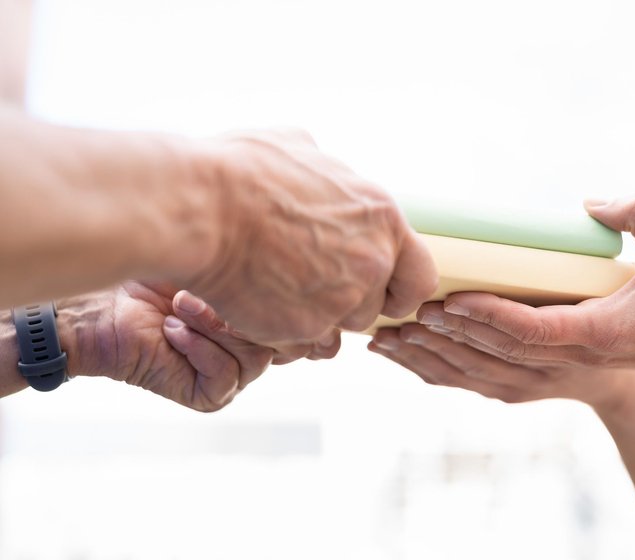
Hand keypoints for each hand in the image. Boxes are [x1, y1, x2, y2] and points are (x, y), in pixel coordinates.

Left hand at [60, 282, 338, 410]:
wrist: (101, 300)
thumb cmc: (158, 266)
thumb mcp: (226, 258)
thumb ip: (273, 268)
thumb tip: (319, 268)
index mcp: (269, 315)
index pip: (313, 326)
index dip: (302, 310)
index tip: (285, 282)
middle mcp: (257, 345)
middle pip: (291, 337)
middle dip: (249, 306)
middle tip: (214, 282)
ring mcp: (235, 372)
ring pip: (259, 355)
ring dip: (215, 324)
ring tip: (181, 303)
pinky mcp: (210, 395)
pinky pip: (228, 376)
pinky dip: (199, 348)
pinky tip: (172, 329)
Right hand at [189, 129, 436, 344]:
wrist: (199, 209)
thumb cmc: (240, 172)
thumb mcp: (298, 148)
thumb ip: (328, 174)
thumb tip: (325, 173)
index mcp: (380, 217)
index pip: (422, 275)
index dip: (403, 288)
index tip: (384, 292)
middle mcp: (372, 261)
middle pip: (375, 306)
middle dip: (347, 302)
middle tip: (307, 284)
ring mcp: (341, 298)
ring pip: (338, 327)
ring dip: (314, 317)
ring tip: (274, 286)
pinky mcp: (305, 328)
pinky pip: (300, 342)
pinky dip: (279, 329)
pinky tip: (253, 299)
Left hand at [369, 324, 634, 409]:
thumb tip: (589, 203)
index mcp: (593, 334)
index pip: (530, 330)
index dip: (488, 316)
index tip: (450, 298)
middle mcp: (567, 361)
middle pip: (495, 352)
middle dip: (448, 333)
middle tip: (406, 309)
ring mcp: (551, 378)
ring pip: (481, 372)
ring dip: (434, 357)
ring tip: (390, 338)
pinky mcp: (539, 383)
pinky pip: (481, 382)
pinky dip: (442, 373)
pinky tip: (409, 360)